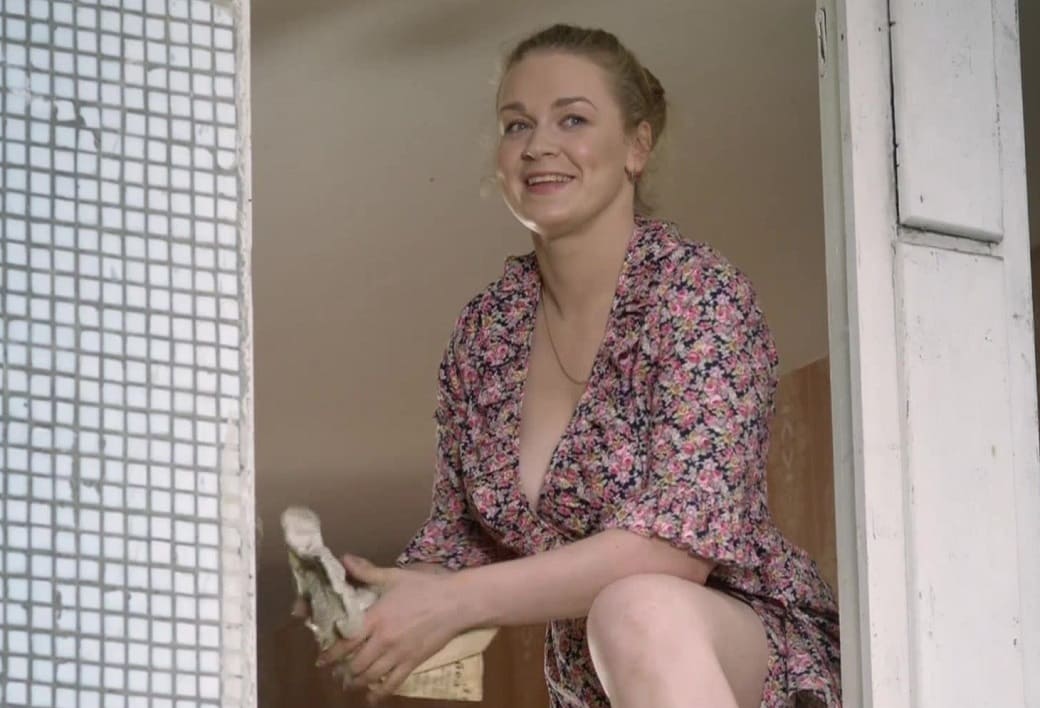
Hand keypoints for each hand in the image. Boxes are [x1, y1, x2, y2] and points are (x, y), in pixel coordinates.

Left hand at [316, 554, 468, 702]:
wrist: (455, 602)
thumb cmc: (424, 587)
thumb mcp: (394, 576)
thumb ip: (367, 572)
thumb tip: (344, 559)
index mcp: (376, 618)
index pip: (346, 641)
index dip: (330, 654)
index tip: (321, 659)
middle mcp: (383, 640)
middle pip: (355, 664)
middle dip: (342, 671)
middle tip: (335, 672)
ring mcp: (398, 654)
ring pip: (370, 676)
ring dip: (356, 683)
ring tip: (350, 684)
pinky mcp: (412, 663)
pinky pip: (392, 684)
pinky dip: (379, 694)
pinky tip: (372, 697)